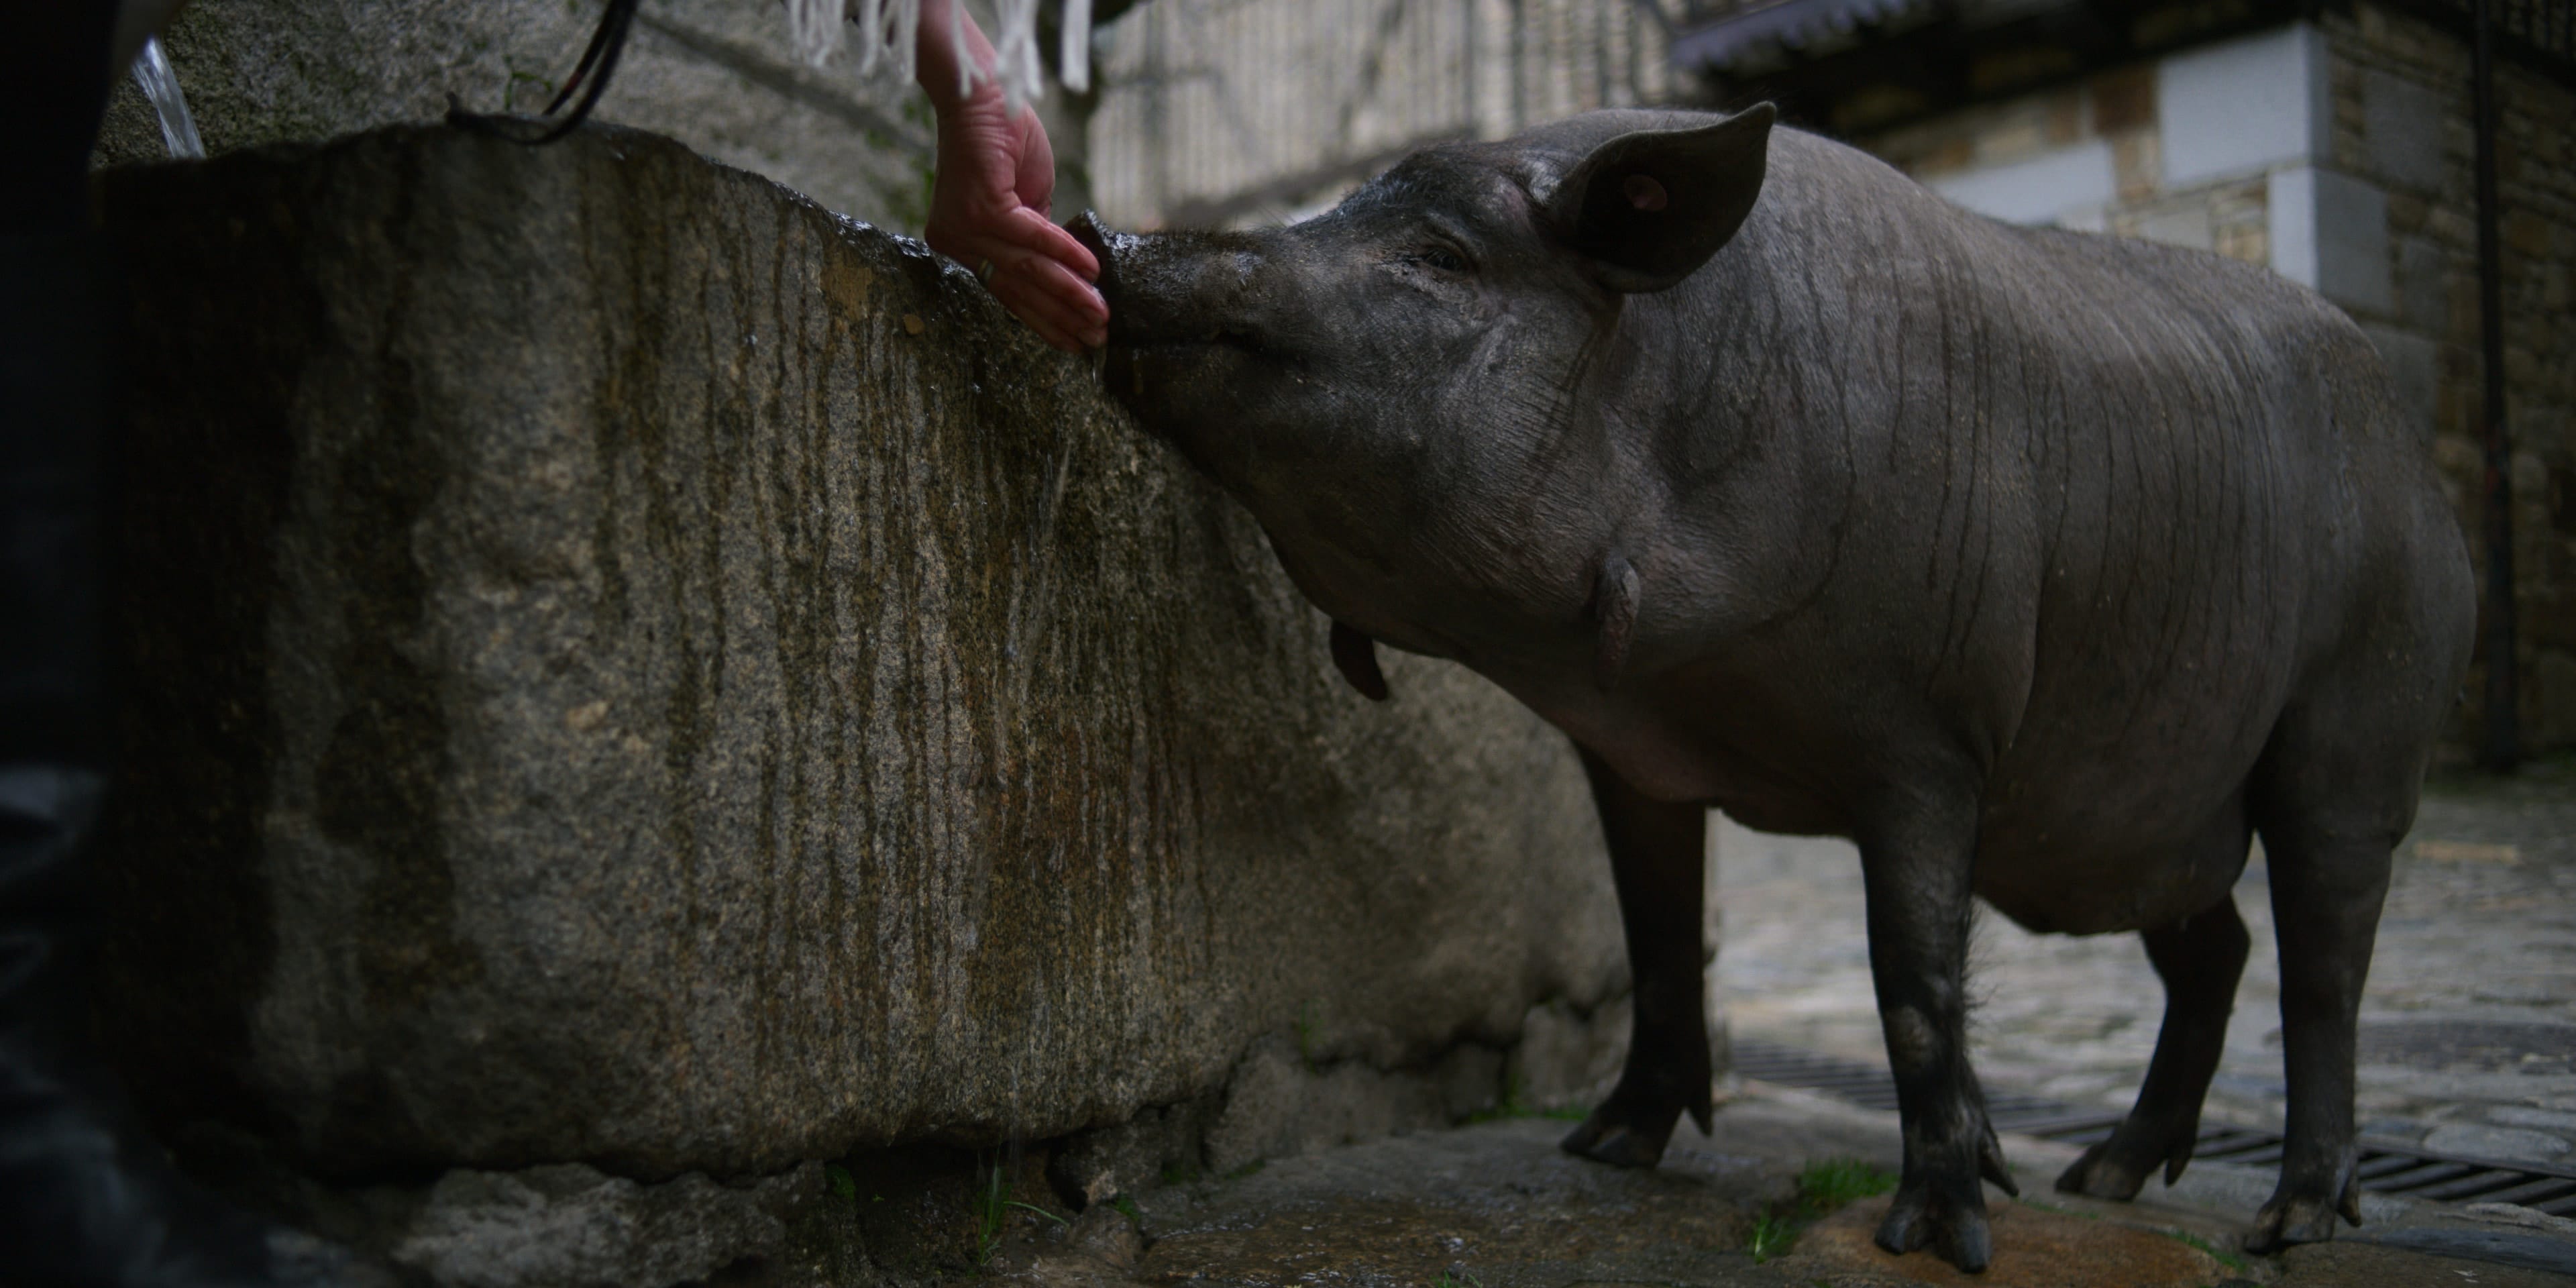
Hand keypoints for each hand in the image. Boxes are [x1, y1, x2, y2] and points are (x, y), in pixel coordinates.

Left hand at [923, 90, 1107, 352]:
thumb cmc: (1003, 138)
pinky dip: (1066, 255)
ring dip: (1070, 296)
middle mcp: (956, 240)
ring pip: (1027, 271)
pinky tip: (1092, 273)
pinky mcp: (983, 207)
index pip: (1006, 291)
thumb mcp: (1026, 198)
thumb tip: (1065, 271)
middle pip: (1016, 290)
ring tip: (1100, 316)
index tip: (1073, 342)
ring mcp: (966, 226)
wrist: (984, 93)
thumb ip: (1036, 236)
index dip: (1044, 319)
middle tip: (1094, 341)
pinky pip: (1033, 239)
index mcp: (962, 242)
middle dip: (1060, 318)